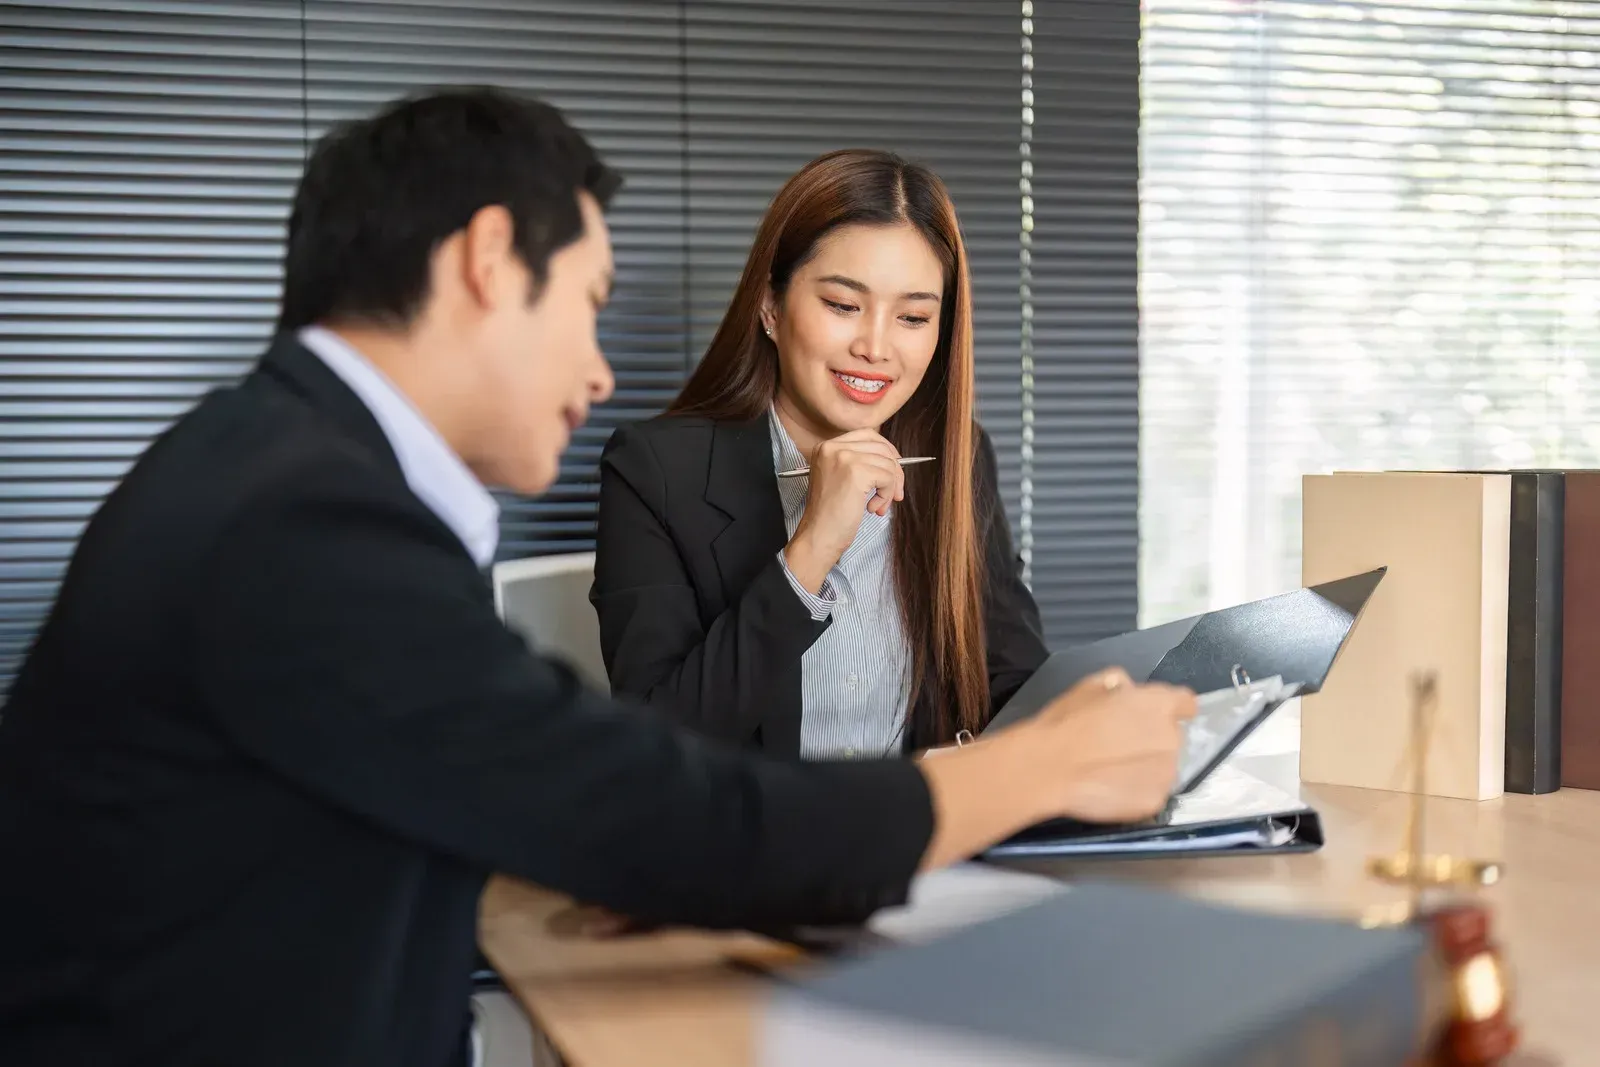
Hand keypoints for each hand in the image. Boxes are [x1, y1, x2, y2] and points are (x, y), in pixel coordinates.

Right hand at [783, 430, 903, 591]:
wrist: (818, 536)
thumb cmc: (830, 515)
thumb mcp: (840, 479)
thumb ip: (859, 463)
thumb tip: (894, 459)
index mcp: (826, 447)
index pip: (867, 434)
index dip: (886, 450)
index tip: (894, 468)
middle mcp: (833, 447)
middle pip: (880, 446)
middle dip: (894, 470)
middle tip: (895, 493)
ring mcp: (844, 458)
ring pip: (887, 463)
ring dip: (890, 487)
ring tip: (878, 505)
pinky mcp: (856, 472)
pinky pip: (888, 477)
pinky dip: (887, 495)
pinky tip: (873, 508)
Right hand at [912, 669, 1196, 870]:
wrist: (1049, 767)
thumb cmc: (1066, 722)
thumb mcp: (1090, 685)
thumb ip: (1119, 684)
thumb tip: (1127, 690)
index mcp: (1159, 704)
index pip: (1186, 703)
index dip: (1172, 708)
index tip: (1154, 716)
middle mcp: (1172, 738)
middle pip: (1171, 737)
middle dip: (1151, 739)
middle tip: (1118, 745)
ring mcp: (1166, 774)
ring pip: (1163, 767)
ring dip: (1145, 766)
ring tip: (1110, 770)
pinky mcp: (1154, 802)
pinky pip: (1150, 792)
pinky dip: (1136, 790)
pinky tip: (1109, 787)